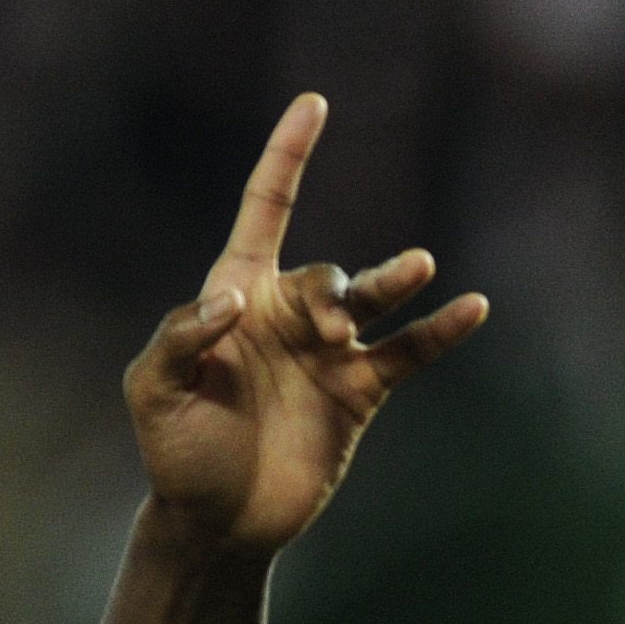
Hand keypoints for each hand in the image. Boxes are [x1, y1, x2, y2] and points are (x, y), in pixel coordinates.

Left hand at [124, 94, 487, 557]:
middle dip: (331, 292)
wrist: (218, 519)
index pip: (266, 210)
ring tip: (415, 268)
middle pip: (326, 273)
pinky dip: (440, 330)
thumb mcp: (153, 393)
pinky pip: (409, 350)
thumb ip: (180, 339)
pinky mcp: (361, 389)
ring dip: (394, 281)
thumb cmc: (175, 451)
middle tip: (326, 325)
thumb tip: (232, 300)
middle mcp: (287, 313)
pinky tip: (471, 309)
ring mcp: (329, 349)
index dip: (287, 158)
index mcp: (233, 294)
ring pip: (374, 299)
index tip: (313, 104)